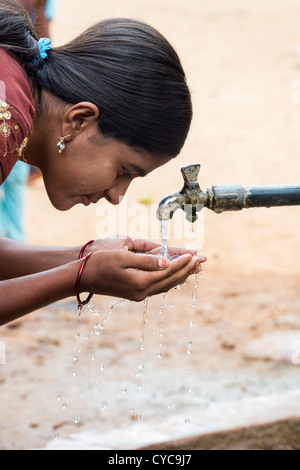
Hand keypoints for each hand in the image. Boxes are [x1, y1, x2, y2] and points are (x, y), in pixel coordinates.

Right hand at [80, 250, 205, 301]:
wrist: (82, 277)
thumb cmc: (100, 263)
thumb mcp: (123, 257)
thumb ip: (146, 261)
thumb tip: (166, 263)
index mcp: (140, 282)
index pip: (168, 272)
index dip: (182, 263)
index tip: (194, 254)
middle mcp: (142, 292)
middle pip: (170, 281)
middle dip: (187, 270)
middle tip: (201, 261)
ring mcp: (138, 295)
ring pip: (166, 286)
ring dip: (180, 276)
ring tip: (194, 269)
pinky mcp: (135, 294)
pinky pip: (158, 287)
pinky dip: (169, 280)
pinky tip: (174, 276)